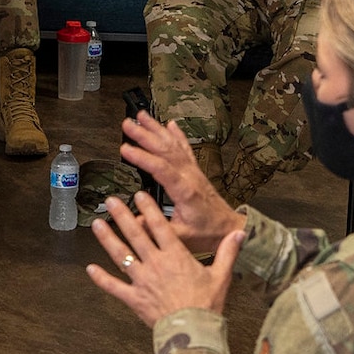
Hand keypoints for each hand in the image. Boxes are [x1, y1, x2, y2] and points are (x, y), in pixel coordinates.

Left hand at [87, 191, 244, 325]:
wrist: (193, 332)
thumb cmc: (208, 304)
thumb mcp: (221, 276)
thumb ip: (228, 252)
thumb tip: (241, 233)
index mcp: (176, 256)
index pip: (160, 226)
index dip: (149, 208)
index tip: (139, 194)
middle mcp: (156, 264)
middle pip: (136, 235)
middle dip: (122, 216)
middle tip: (111, 200)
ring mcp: (142, 281)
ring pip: (121, 255)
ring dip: (108, 239)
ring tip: (96, 224)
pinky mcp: (134, 298)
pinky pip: (114, 287)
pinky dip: (101, 278)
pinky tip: (90, 268)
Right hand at [117, 113, 245, 251]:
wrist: (229, 228)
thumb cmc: (208, 233)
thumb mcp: (181, 236)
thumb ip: (156, 228)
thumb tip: (132, 220)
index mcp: (185, 191)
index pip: (161, 168)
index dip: (142, 158)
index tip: (125, 149)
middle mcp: (190, 176)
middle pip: (165, 150)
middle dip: (144, 135)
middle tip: (127, 125)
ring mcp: (193, 172)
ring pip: (173, 145)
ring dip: (157, 129)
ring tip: (142, 117)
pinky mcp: (195, 171)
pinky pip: (185, 148)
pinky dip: (177, 135)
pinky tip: (170, 125)